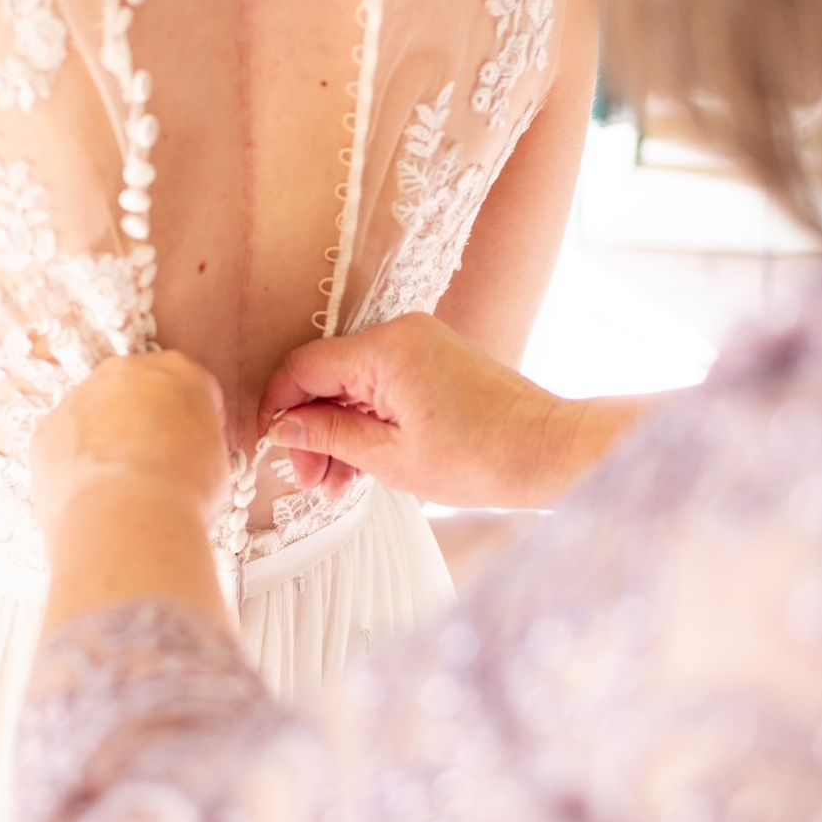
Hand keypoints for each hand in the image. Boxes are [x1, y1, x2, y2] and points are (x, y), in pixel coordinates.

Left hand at [32, 351, 230, 539]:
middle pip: (136, 390)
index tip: (191, 449)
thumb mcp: (216, 460)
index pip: (189, 387)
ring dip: (104, 441)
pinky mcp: (47, 427)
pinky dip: (74, 464)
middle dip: (142, 421)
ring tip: (117, 488)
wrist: (128, 520)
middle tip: (152, 465)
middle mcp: (126, 371)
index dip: (191, 421)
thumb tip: (185, 454)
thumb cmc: (183, 492)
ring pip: (94, 413)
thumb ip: (197, 439)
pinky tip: (90, 495)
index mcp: (179, 372)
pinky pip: (64, 442)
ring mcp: (80, 396)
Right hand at [257, 313, 629, 508]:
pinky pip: (382, 386)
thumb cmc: (482, 458)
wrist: (552, 452)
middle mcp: (400, 333)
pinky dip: (368, 421)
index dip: (278, 407)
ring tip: (337, 487)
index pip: (304, 366)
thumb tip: (283, 426)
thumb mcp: (391, 457)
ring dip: (338, 431)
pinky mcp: (435, 360)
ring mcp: (420, 345)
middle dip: (311, 429)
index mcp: (386, 349)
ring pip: (354, 384)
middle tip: (310, 482)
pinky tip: (361, 466)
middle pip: (327, 376)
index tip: (269, 447)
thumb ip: (329, 433)